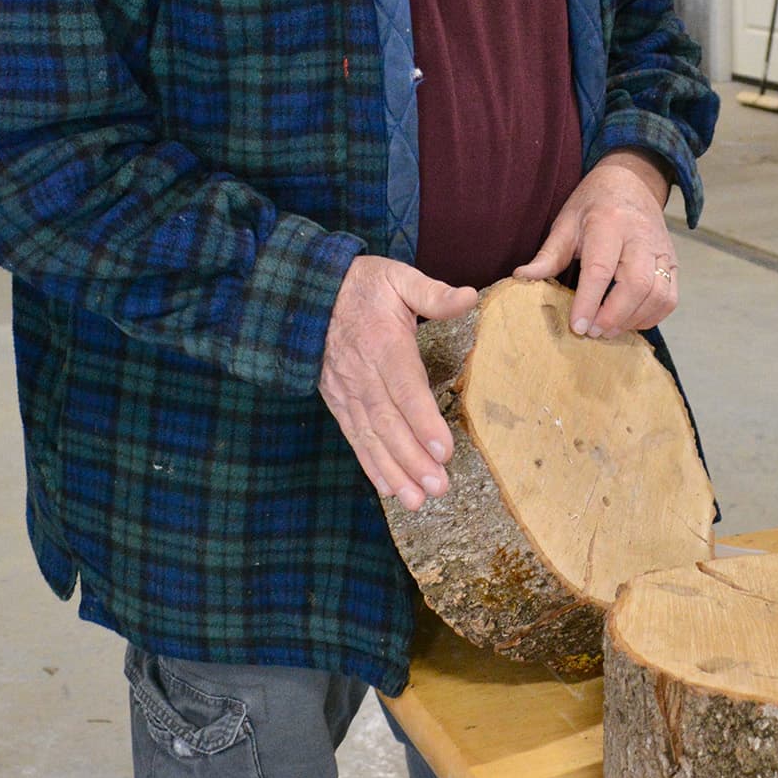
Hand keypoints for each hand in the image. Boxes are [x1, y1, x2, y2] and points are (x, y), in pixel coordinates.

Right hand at [319, 257, 476, 509]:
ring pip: (371, 437)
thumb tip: (468, 297)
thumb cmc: (363, 287)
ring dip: (394, 471)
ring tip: (417, 499)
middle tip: (438, 487)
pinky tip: (387, 488)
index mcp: (383, 343)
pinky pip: (354, 437)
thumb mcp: (398, 278)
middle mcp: (363, 374)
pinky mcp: (338, 402)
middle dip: (413, 459)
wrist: (310, 295)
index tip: (443, 449)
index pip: (405, 387)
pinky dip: (370, 464)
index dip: (423, 421)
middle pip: (389, 422)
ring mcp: (347, 392)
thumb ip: (433, 293)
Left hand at [515, 151, 675, 337]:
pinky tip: (629, 321)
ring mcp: (661, 250)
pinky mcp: (673, 263)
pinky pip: (669, 298)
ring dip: (633, 320)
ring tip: (608, 330)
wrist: (632, 182)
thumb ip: (548, 254)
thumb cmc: (593, 205)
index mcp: (608, 223)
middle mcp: (640, 236)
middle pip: (636, 284)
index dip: (589, 301)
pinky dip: (651, 317)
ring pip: (658, 294)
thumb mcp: (566, 222)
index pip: (601, 268)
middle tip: (593, 332)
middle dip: (614, 316)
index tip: (578, 326)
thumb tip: (521, 277)